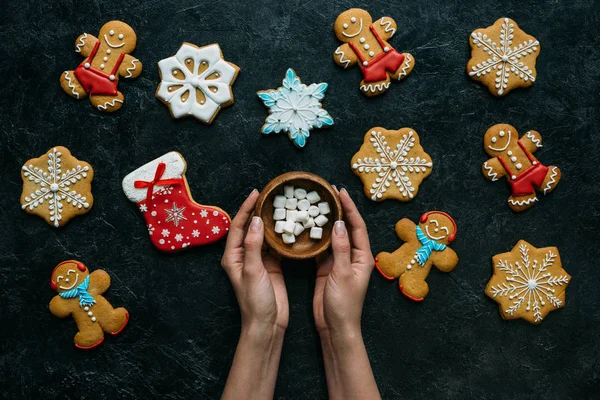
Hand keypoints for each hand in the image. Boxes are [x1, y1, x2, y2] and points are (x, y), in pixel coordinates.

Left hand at [221, 189, 288, 333]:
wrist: (267, 323)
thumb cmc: (255, 300)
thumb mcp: (253, 271)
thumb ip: (253, 245)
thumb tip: (256, 221)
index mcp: (233, 256)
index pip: (238, 226)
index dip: (246, 208)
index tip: (256, 193)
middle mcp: (244, 255)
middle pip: (249, 227)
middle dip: (257, 210)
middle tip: (269, 195)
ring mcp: (258, 260)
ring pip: (262, 234)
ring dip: (269, 221)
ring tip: (280, 205)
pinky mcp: (272, 265)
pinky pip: (275, 245)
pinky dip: (280, 234)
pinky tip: (288, 225)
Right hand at [314, 188, 374, 336]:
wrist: (335, 327)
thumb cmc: (343, 304)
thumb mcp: (341, 274)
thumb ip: (340, 248)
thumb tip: (339, 224)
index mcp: (362, 256)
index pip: (357, 226)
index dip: (349, 208)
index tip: (339, 192)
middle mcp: (353, 256)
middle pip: (347, 228)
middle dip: (338, 210)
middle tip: (327, 193)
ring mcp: (339, 262)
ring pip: (334, 237)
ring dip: (326, 222)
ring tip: (316, 205)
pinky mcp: (327, 269)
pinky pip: (322, 248)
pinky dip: (316, 238)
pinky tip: (307, 227)